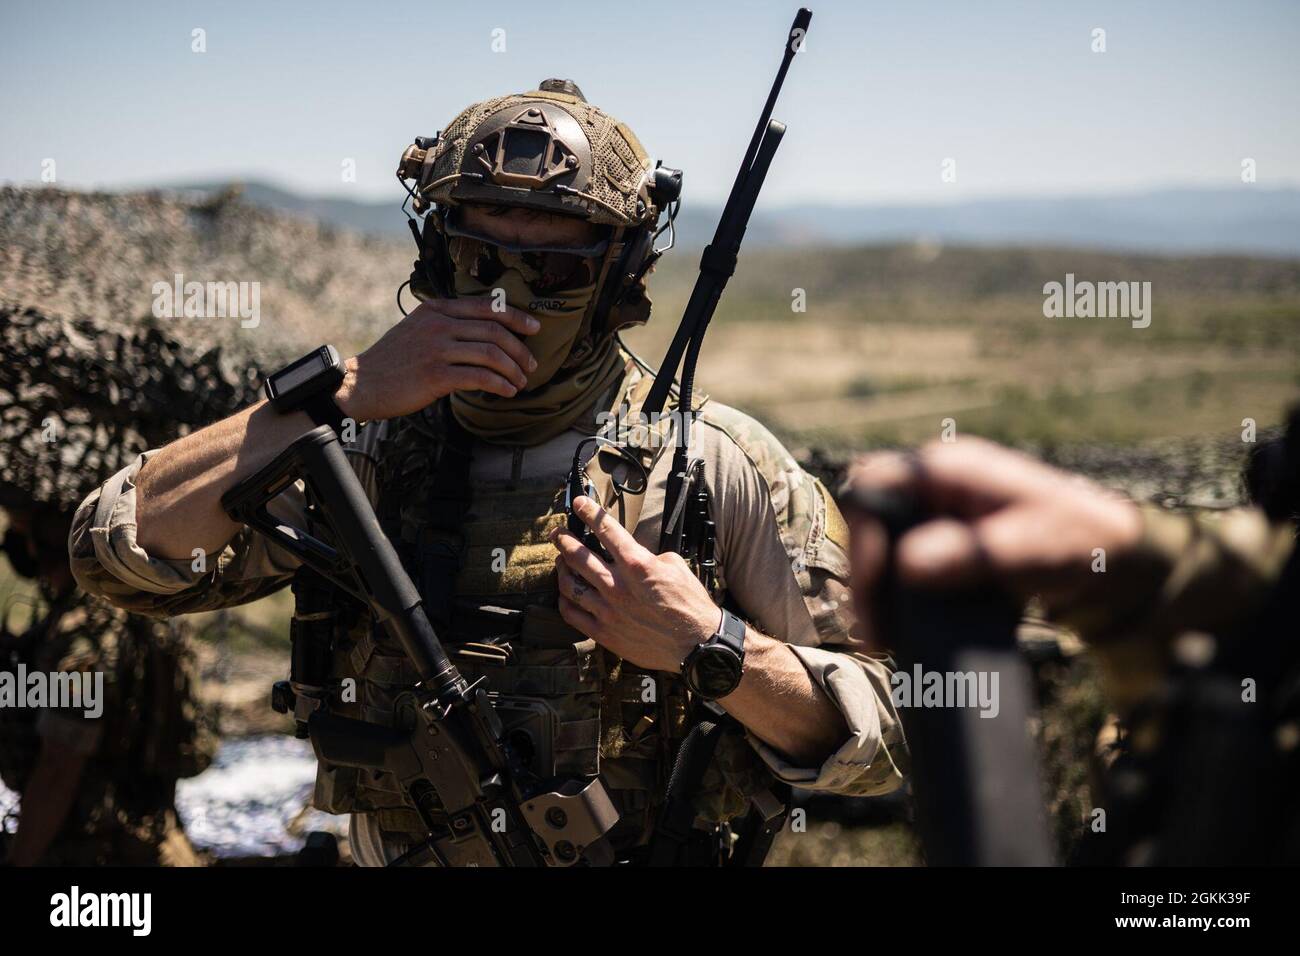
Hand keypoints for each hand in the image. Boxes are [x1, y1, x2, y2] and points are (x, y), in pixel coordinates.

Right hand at [333, 298, 539, 421]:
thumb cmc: (392, 361)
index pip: (486, 306)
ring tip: (521, 382)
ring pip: (491, 353)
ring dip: (513, 370)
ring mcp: (437, 349)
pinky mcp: (435, 375)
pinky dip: (499, 385)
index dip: (516, 316)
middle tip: (531, 364)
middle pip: (494, 330)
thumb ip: (446, 324)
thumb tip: (483, 334)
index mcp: (436, 309)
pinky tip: (506, 392)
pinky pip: (479, 378)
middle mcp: (438, 324)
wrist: (360, 384)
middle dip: (519, 349)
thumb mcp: (417, 329)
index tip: (534, 328)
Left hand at [551, 496, 721, 672]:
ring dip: (562, 568)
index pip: (606, 530)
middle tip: (558, 533)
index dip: (589, 512)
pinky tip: (566, 594)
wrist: (697, 645)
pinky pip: (572, 614)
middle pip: (578, 555)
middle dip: (564, 539)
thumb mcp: (675, 566)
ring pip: (570, 584)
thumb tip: (632, 555)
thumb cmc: (690, 605)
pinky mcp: (604, 633)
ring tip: (560, 561)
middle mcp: (618, 585)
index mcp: (637, 564)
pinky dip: (564, 600)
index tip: (579, 503)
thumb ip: (648, 556)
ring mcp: (608, 610)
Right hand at [844, 438, 1141, 631]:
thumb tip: (907, 564)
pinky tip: (902, 633)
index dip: (864, 534)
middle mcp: (934, 486)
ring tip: (886, 640)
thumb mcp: (1027, 548)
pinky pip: (901, 566)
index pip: (875, 486)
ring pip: (881, 547)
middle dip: (867, 576)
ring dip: (878, 593)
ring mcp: (936, 513)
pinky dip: (897, 599)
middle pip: (870, 521)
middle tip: (877, 632)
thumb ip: (970, 553)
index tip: (878, 587)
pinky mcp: (942, 542)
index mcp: (949, 469)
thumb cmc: (1076, 541)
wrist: (1111, 558)